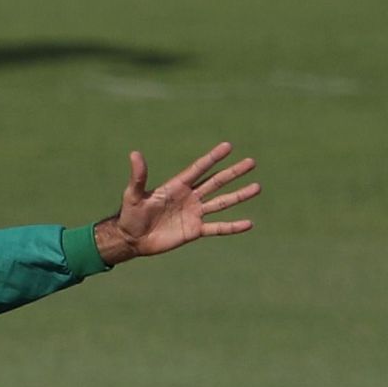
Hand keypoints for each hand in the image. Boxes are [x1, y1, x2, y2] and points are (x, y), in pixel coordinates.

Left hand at [94, 142, 259, 264]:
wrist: (132, 239)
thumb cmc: (130, 215)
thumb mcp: (134, 195)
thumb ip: (138, 176)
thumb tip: (134, 153)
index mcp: (178, 186)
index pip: (199, 169)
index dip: (213, 158)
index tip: (228, 146)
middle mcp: (190, 198)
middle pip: (216, 182)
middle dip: (233, 172)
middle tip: (251, 162)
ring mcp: (194, 214)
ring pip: (222, 202)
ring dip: (239, 195)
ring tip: (257, 187)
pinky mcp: (195, 230)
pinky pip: (218, 228)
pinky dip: (233, 227)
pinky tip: (249, 223)